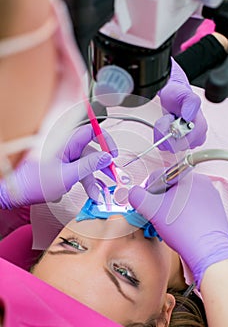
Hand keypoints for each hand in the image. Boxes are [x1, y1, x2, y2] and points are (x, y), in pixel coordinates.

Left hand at [0, 125, 116, 207]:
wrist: (14, 192)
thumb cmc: (33, 182)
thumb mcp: (66, 176)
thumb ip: (89, 166)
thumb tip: (106, 157)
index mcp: (65, 141)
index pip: (91, 131)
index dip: (106, 140)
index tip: (113, 154)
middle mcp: (65, 146)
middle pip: (91, 151)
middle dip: (102, 166)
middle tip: (112, 176)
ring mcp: (62, 156)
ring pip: (84, 164)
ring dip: (91, 180)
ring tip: (96, 194)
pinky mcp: (60, 165)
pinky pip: (76, 170)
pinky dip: (81, 181)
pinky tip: (77, 192)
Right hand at [128, 172, 227, 288]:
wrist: (208, 252)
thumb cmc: (185, 231)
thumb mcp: (152, 210)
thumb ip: (137, 197)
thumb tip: (133, 193)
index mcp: (187, 177)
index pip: (158, 176)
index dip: (147, 191)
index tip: (146, 203)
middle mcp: (200, 183)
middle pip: (169, 187)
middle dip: (159, 201)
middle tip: (156, 215)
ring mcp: (209, 196)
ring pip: (180, 198)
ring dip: (169, 209)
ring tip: (168, 224)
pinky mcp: (213, 210)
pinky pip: (191, 207)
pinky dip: (182, 215)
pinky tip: (179, 227)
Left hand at [155, 58, 207, 152]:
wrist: (174, 95)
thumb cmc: (179, 95)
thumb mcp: (185, 94)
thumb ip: (190, 103)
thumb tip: (188, 117)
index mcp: (200, 128)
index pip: (180, 144)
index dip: (169, 133)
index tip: (169, 118)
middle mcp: (197, 138)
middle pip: (174, 147)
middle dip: (165, 132)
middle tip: (168, 118)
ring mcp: (189, 141)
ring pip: (169, 147)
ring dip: (163, 134)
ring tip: (169, 120)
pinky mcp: (181, 143)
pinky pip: (166, 146)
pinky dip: (162, 136)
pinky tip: (167, 126)